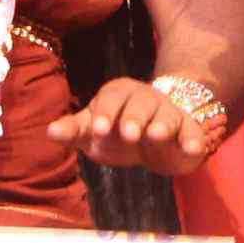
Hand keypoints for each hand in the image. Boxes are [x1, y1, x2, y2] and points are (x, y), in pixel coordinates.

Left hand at [56, 75, 228, 171]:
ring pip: (168, 116)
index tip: (98, 129)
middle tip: (128, 134)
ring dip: (162, 125)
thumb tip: (50, 132)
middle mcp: (147, 99)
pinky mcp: (190, 132)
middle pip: (142, 103)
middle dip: (134, 117)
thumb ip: (74, 131)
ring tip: (155, 135)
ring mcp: (170, 114)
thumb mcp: (94, 132)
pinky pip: (193, 132)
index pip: (112, 96)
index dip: (105, 112)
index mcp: (120, 94)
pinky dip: (193, 140)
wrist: (156, 140)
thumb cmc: (117, 133)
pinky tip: (192, 148)